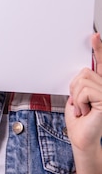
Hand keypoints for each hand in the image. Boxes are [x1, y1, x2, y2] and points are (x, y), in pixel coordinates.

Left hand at [65, 33, 101, 150]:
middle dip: (74, 87)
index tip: (94, 36)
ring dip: (76, 96)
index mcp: (99, 85)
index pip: (100, 64)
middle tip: (80, 103)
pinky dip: (79, 102)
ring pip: (82, 81)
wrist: (81, 137)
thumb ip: (81, 83)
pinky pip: (84, 91)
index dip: (98, 49)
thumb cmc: (79, 119)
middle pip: (84, 72)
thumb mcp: (77, 97)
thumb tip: (81, 72)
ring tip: (83, 108)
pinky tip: (86, 112)